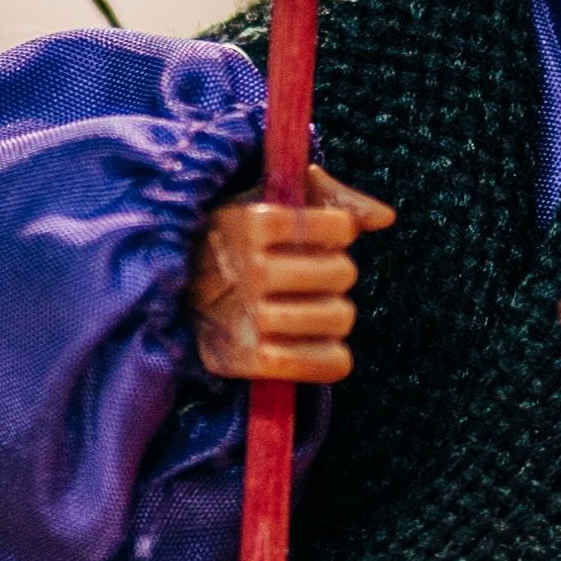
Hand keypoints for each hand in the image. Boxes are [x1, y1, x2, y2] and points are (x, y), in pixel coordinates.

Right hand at [195, 165, 394, 382]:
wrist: (176, 282)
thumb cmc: (239, 231)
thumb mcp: (275, 196)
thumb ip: (333, 196)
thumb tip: (385, 217)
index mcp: (254, 221)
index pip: (340, 228)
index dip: (340, 231)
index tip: (318, 234)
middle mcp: (250, 268)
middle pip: (343, 273)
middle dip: (337, 272)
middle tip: (313, 275)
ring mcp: (246, 316)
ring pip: (337, 318)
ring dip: (333, 314)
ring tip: (312, 308)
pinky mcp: (243, 358)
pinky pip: (318, 364)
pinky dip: (329, 359)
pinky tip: (319, 346)